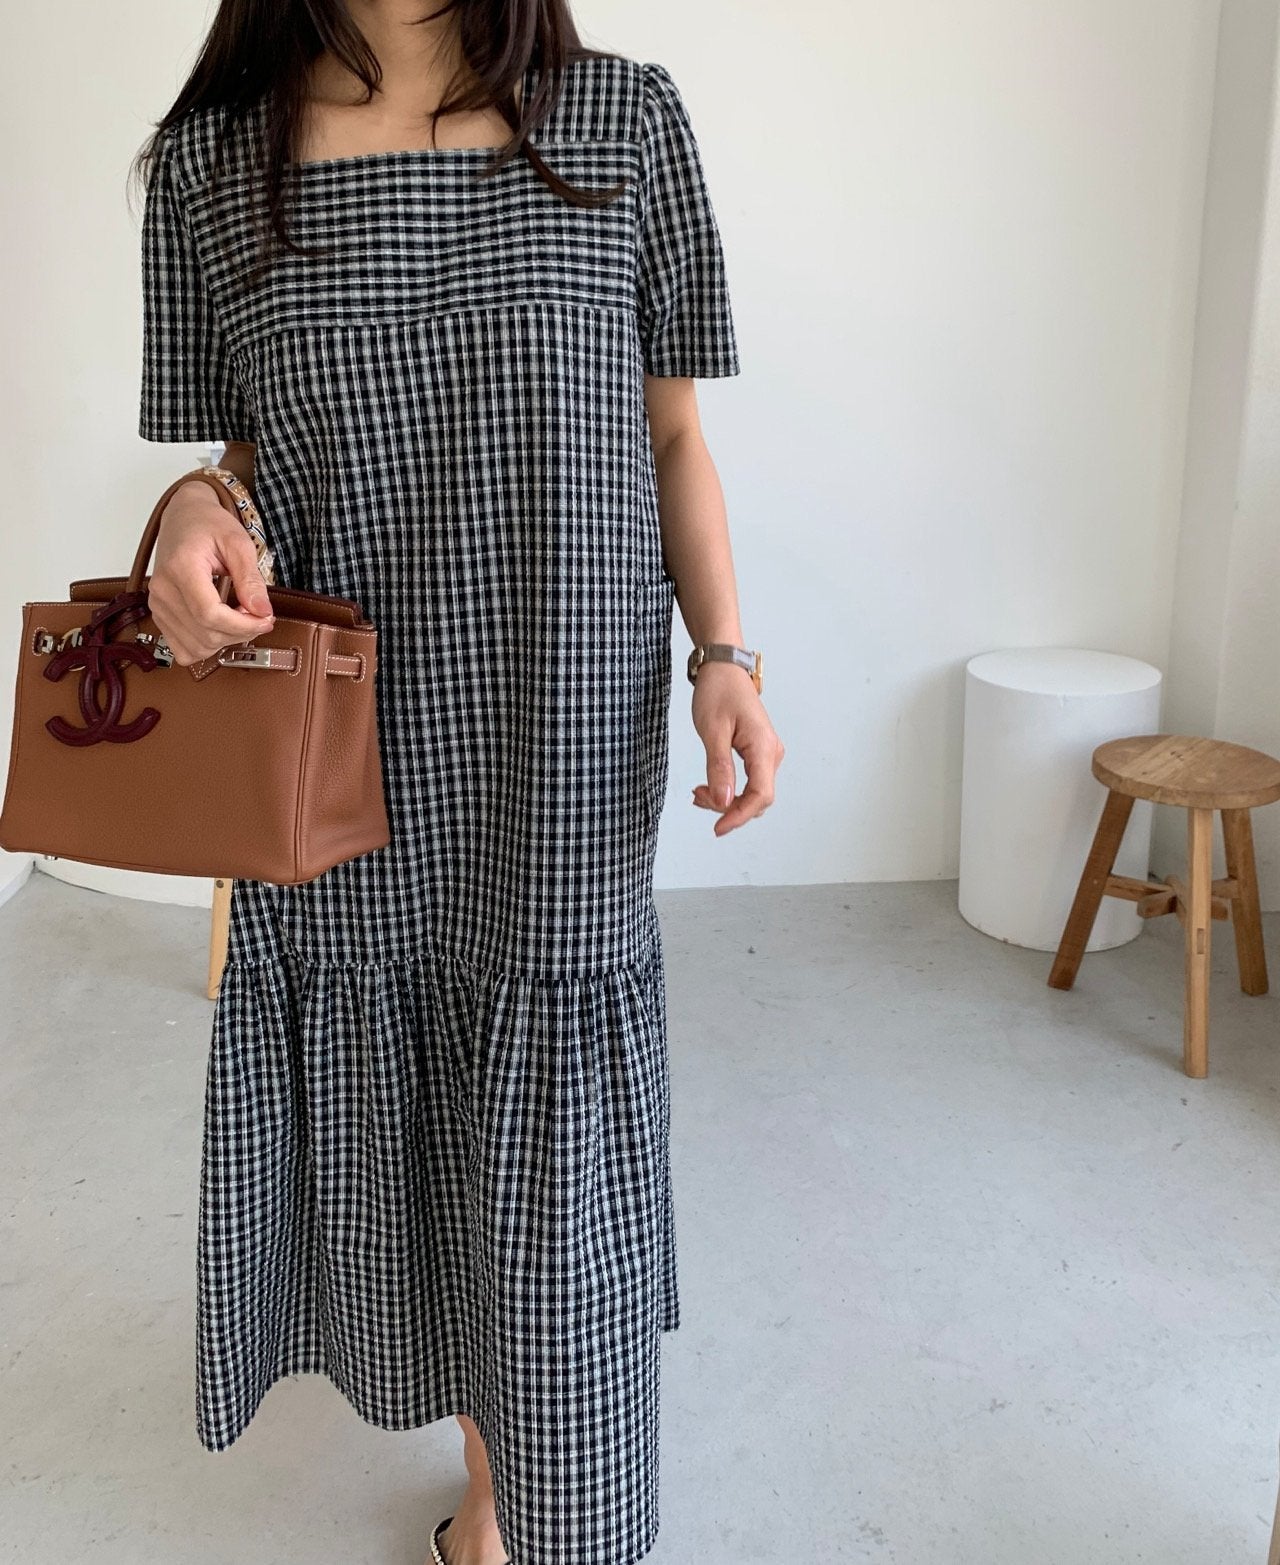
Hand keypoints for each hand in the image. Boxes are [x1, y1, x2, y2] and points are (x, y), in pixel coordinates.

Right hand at [147, 481, 274, 665]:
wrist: (183, 518)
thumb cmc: (208, 525)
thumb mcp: (238, 542)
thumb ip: (251, 578)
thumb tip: (262, 611)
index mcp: (181, 568)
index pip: (210, 614)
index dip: (242, 625)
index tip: (265, 618)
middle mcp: (163, 590)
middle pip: (205, 635)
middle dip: (240, 633)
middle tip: (258, 615)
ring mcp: (158, 605)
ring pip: (196, 648)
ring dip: (225, 641)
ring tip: (239, 617)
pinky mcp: (159, 615)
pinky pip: (183, 649)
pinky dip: (207, 645)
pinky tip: (220, 626)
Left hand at [690, 661, 784, 834]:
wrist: (723, 668)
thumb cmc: (718, 692)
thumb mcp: (712, 730)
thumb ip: (719, 768)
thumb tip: (724, 801)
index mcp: (763, 747)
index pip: (760, 795)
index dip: (739, 816)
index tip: (718, 829)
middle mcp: (771, 753)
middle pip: (757, 798)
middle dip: (728, 807)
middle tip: (697, 797)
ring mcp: (767, 753)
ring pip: (752, 792)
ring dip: (726, 800)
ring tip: (698, 792)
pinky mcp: (758, 753)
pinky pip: (749, 782)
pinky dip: (729, 789)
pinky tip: (709, 787)